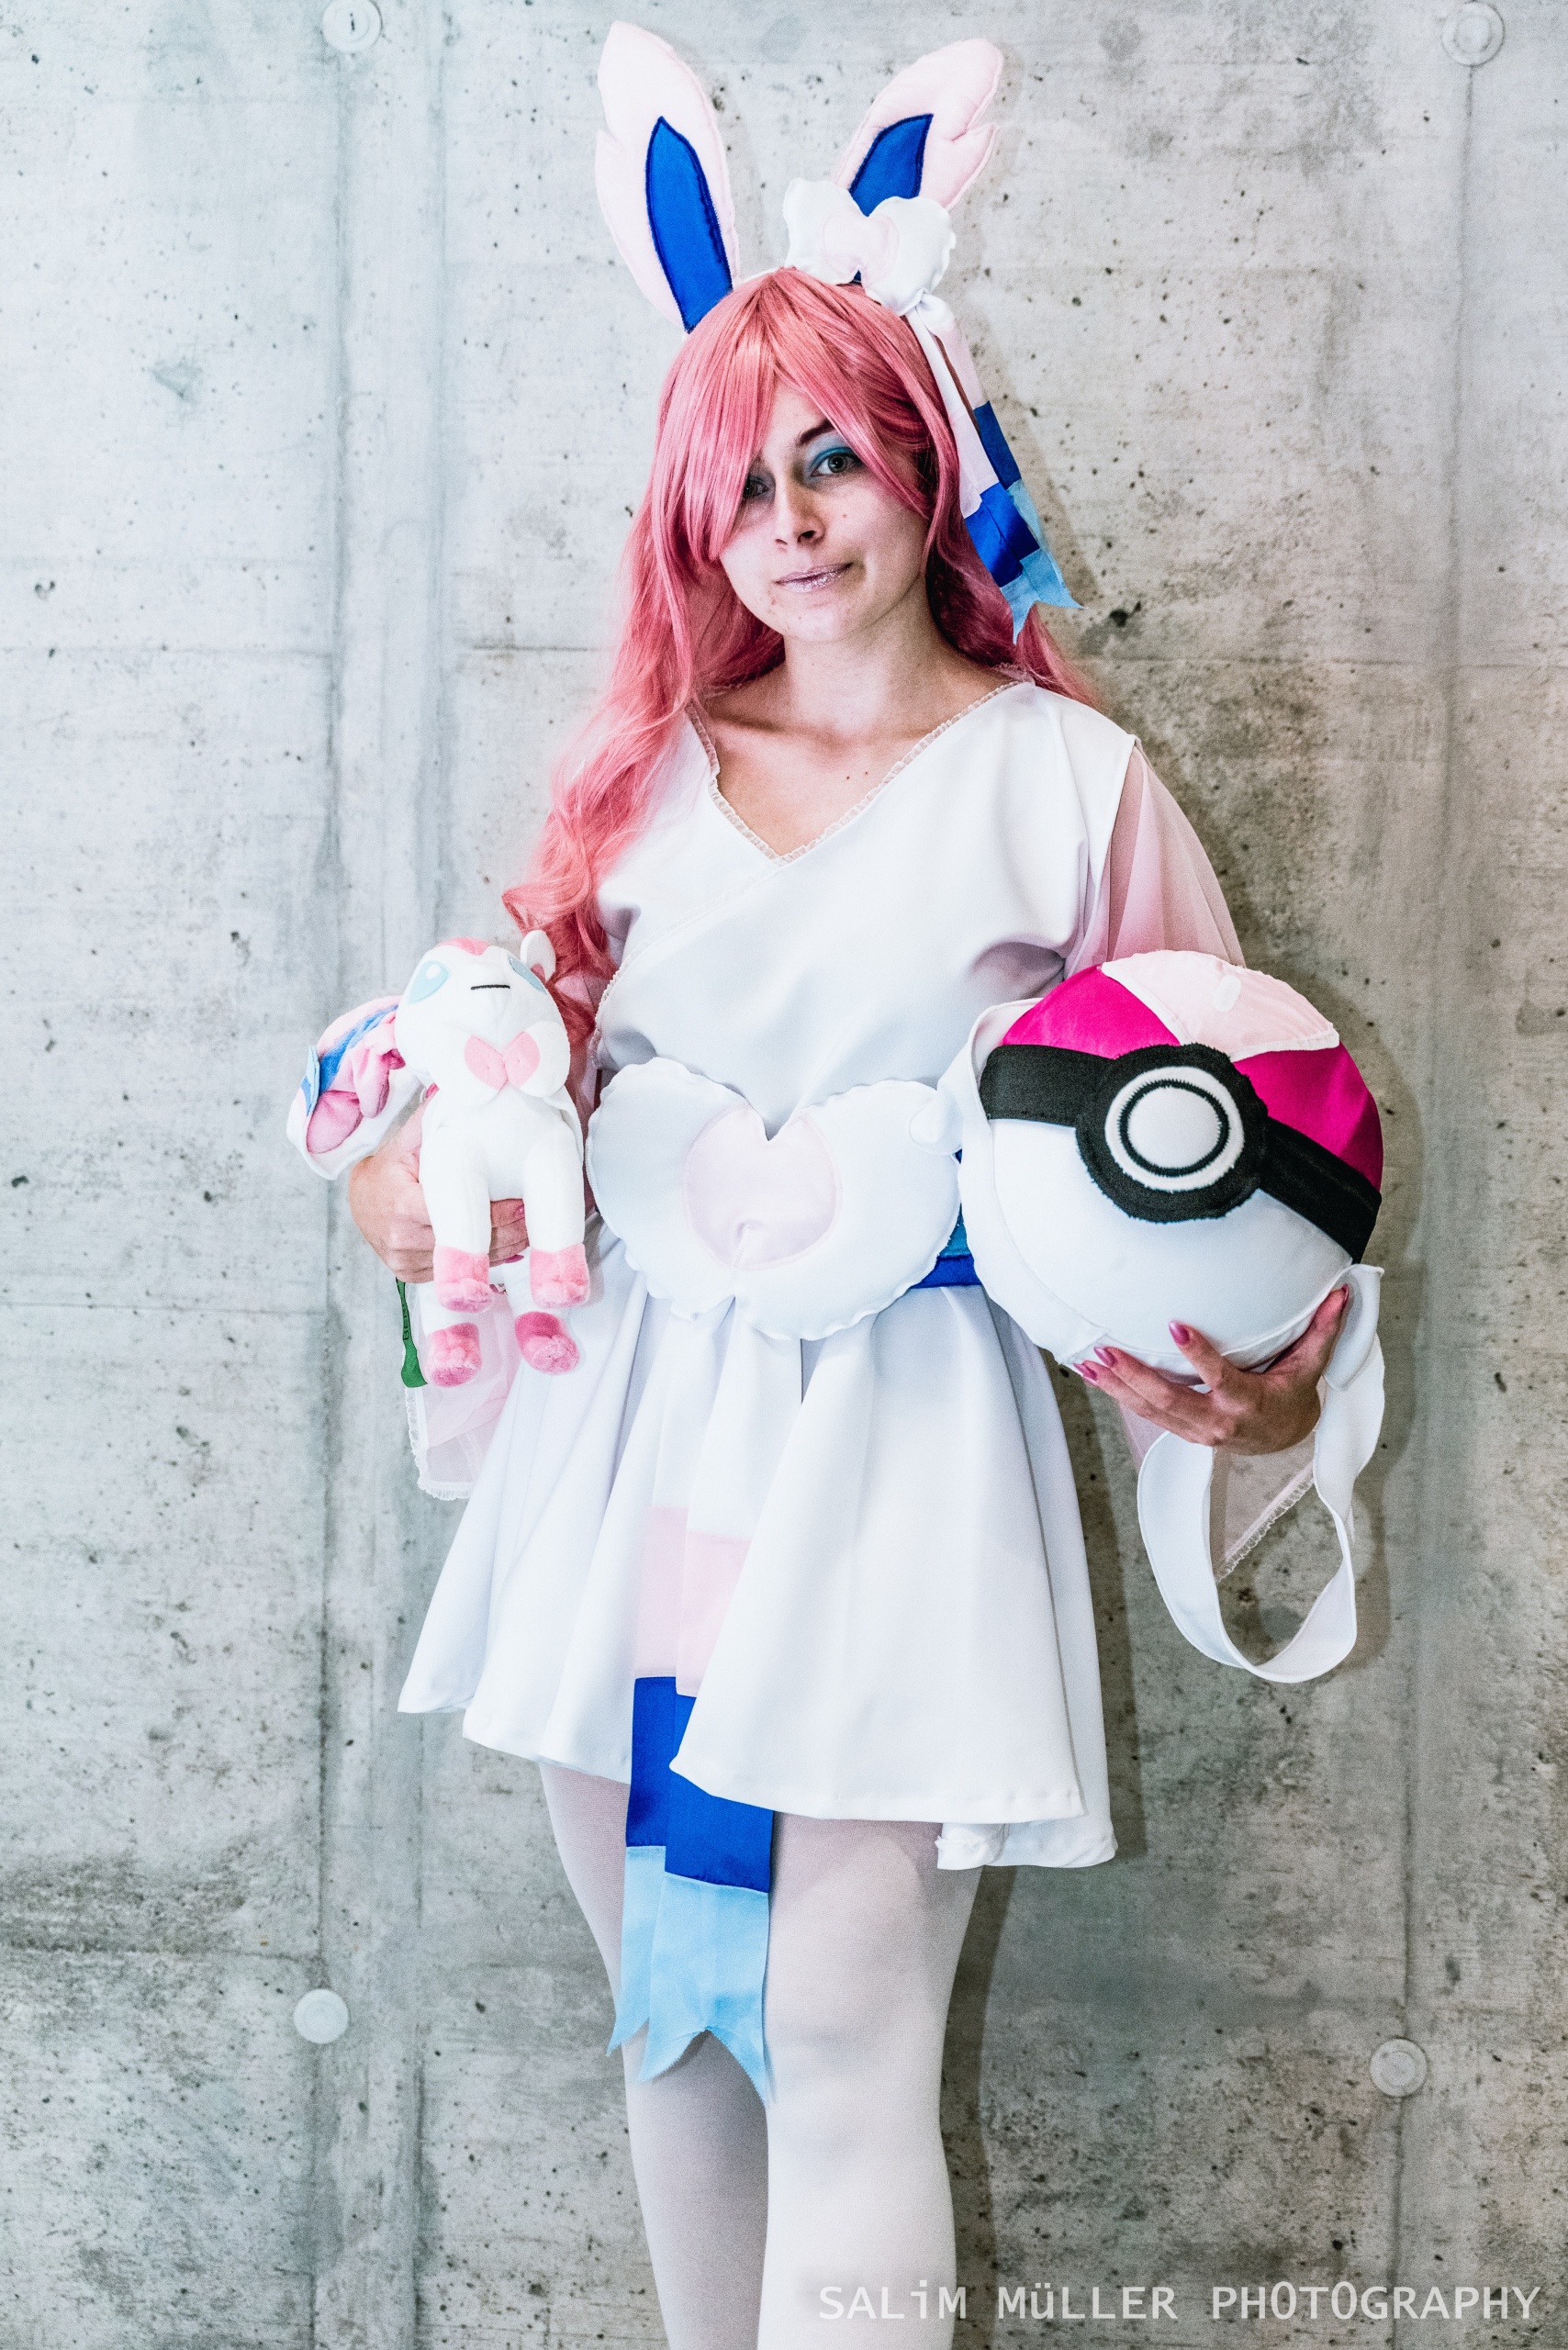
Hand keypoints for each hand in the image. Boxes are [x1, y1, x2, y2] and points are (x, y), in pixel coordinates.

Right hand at [345, 1104, 528, 1282]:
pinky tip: (508, 1244)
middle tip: (537, 1218)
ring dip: (503, 1249)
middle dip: (508, 1231)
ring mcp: (406, 1262)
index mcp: (401, 1206)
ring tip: (530, 1231)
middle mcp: (401, 1240)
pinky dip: (484, 1260)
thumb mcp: (409, 1139)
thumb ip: (435, 1118)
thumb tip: (464, 1089)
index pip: (459, 1216)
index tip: (526, 1202)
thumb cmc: (391, 1167)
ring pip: (466, 1262)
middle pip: (468, 1244)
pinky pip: (456, 1270)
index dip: (497, 1211)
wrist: (362, 1200)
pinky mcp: (411, 1276)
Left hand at [1078, 1287, 1348, 1455]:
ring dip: (1115, 1387)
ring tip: (1089, 1362)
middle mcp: (1217, 1421)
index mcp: (1248, 1402)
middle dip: (1135, 1376)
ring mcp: (1194, 1429)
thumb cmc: (1292, 1394)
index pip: (1220, 1378)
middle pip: (1170, 1400)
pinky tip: (1094, 1374)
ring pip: (1148, 1411)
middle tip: (1108, 1351)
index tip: (1174, 1326)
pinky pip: (1143, 1413)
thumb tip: (1341, 1291)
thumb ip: (1323, 1330)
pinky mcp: (1179, 1429)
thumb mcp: (1311, 1366)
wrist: (1282, 1437)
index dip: (1198, 1355)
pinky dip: (1117, 1394)